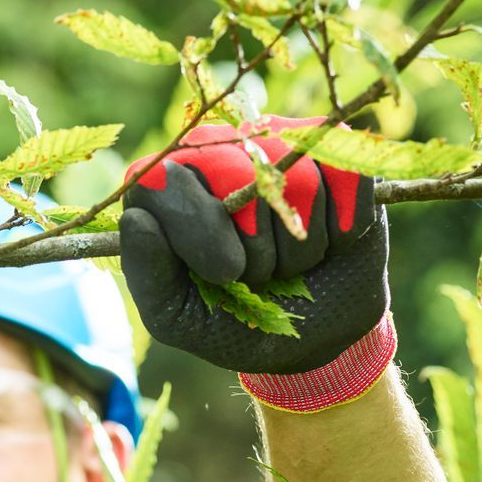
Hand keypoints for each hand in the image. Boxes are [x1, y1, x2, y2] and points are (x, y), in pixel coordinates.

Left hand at [119, 117, 389, 375]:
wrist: (317, 335)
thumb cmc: (235, 321)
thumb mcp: (179, 316)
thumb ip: (149, 274)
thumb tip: (136, 220)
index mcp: (164, 192)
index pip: (164, 178)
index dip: (198, 227)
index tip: (224, 273)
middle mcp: (213, 154)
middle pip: (232, 168)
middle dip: (255, 244)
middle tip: (260, 275)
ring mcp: (276, 146)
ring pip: (294, 173)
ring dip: (301, 243)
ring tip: (293, 263)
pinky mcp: (334, 153)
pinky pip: (345, 173)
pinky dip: (344, 224)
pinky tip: (333, 241)